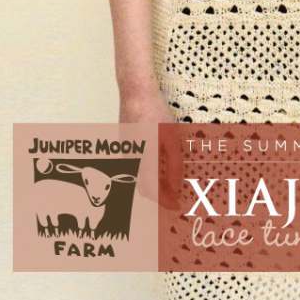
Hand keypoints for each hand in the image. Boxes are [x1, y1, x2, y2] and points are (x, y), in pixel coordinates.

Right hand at [118, 85, 180, 208]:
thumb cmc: (155, 113)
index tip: (176, 205)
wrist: (135, 94)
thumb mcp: (171, 138)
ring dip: (151, 183)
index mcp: (143, 160)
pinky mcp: (123, 145)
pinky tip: (157, 164)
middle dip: (158, 195)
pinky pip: (133, 165)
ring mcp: (124, 153)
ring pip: (137, 177)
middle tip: (175, 195)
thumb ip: (174, 164)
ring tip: (169, 182)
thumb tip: (177, 186)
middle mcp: (130, 160)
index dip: (164, 201)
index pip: (152, 192)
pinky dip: (145, 171)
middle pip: (143, 187)